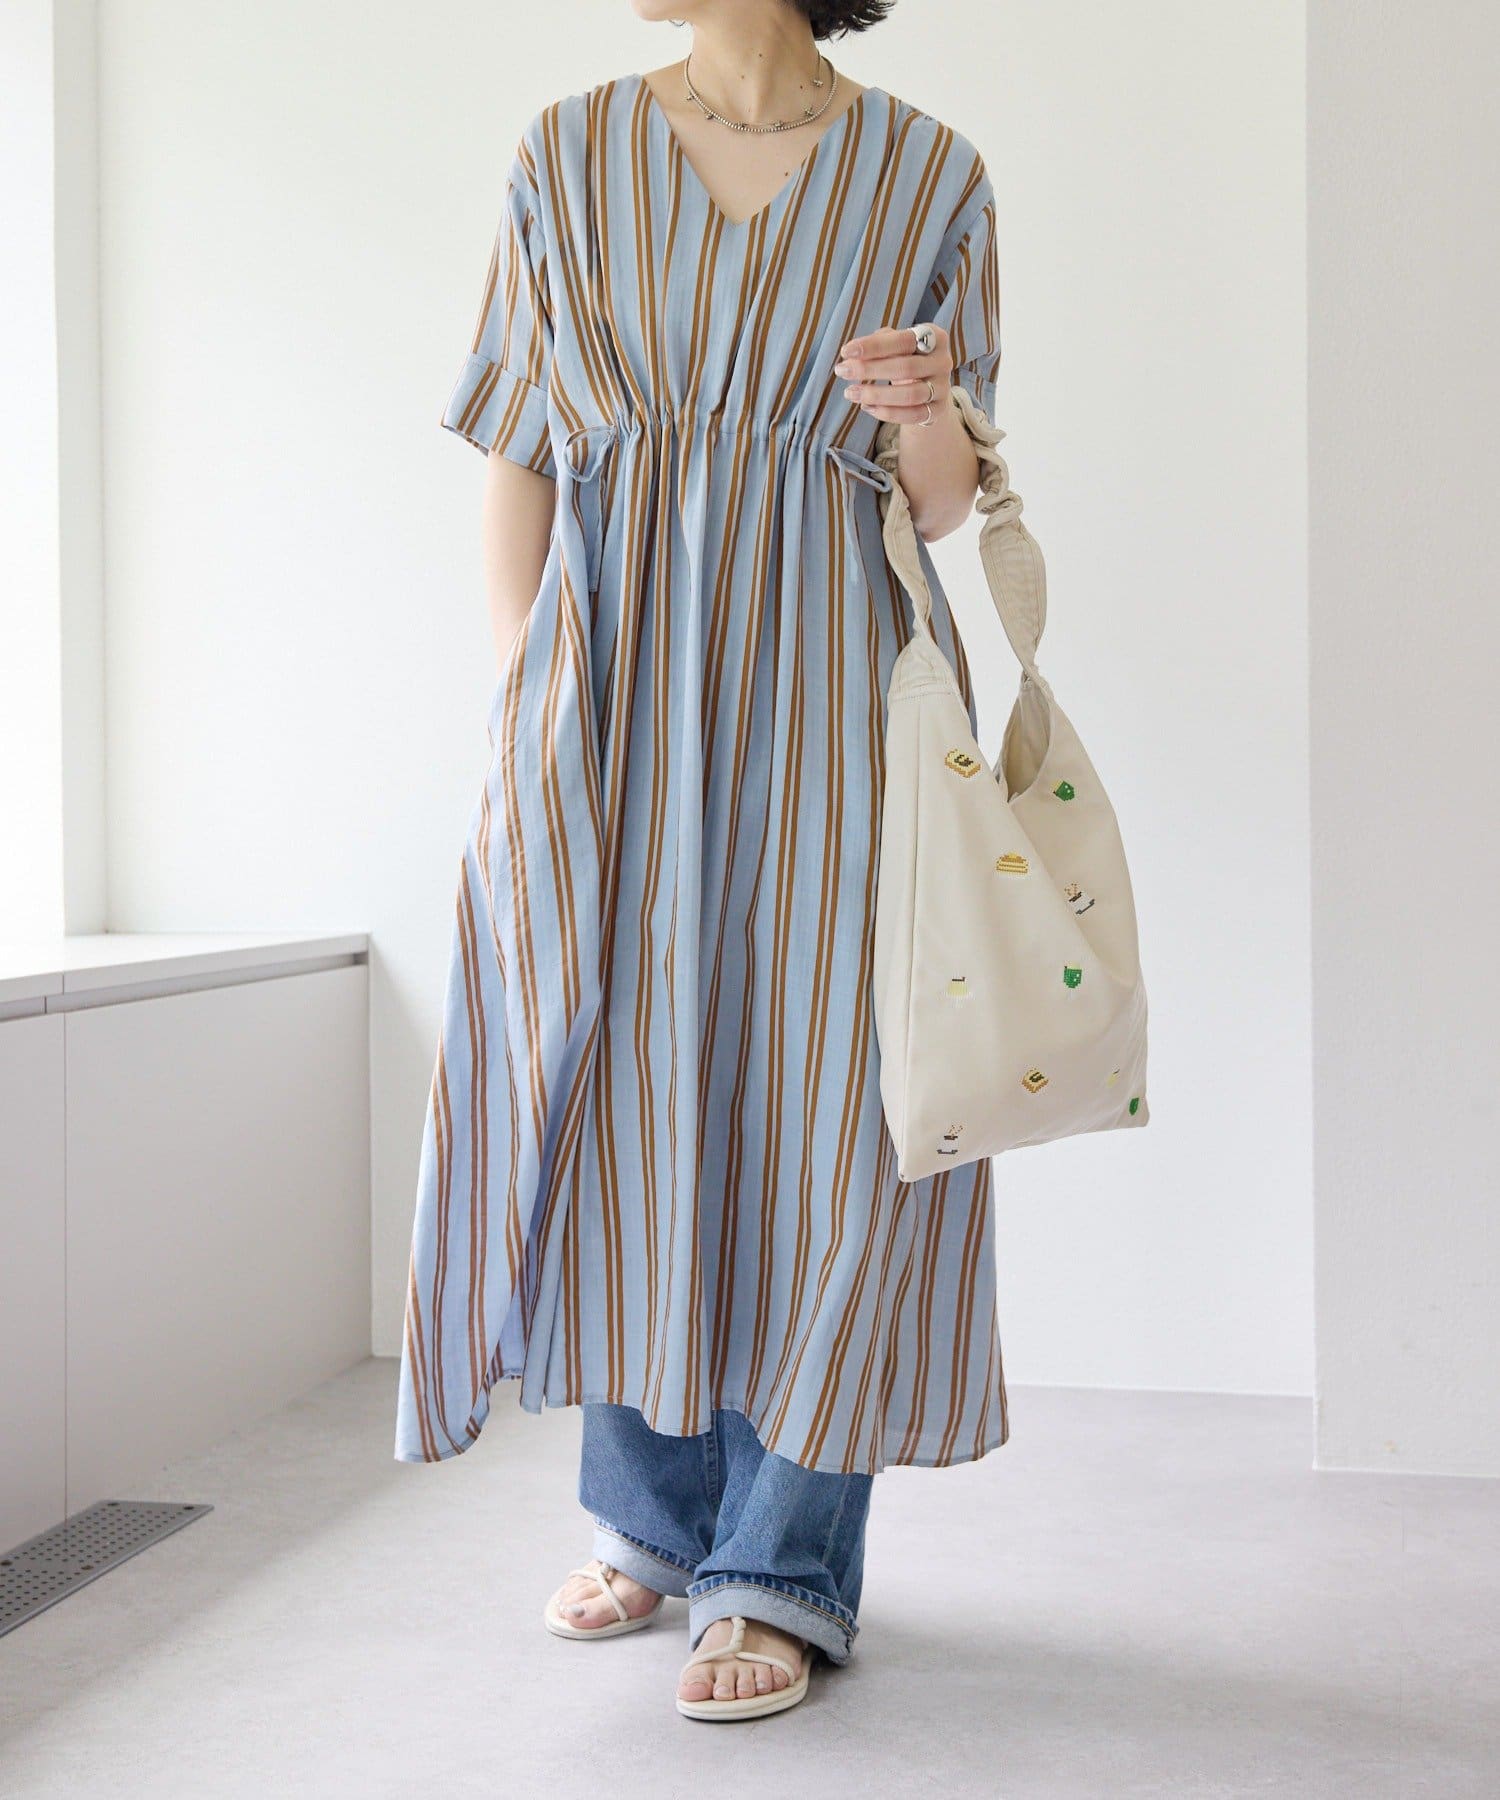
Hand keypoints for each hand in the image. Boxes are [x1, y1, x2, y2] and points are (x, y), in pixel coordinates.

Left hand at [834, 324, 952, 425]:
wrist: (930, 386)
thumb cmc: (906, 358)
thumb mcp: (897, 345)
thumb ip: (880, 343)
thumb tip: (853, 354)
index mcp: (935, 337)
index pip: (902, 340)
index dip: (873, 346)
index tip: (845, 351)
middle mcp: (943, 361)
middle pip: (905, 368)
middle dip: (869, 370)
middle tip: (841, 371)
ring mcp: (943, 387)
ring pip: (909, 395)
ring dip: (875, 395)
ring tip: (850, 392)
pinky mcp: (938, 410)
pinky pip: (912, 415)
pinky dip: (887, 413)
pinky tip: (866, 407)